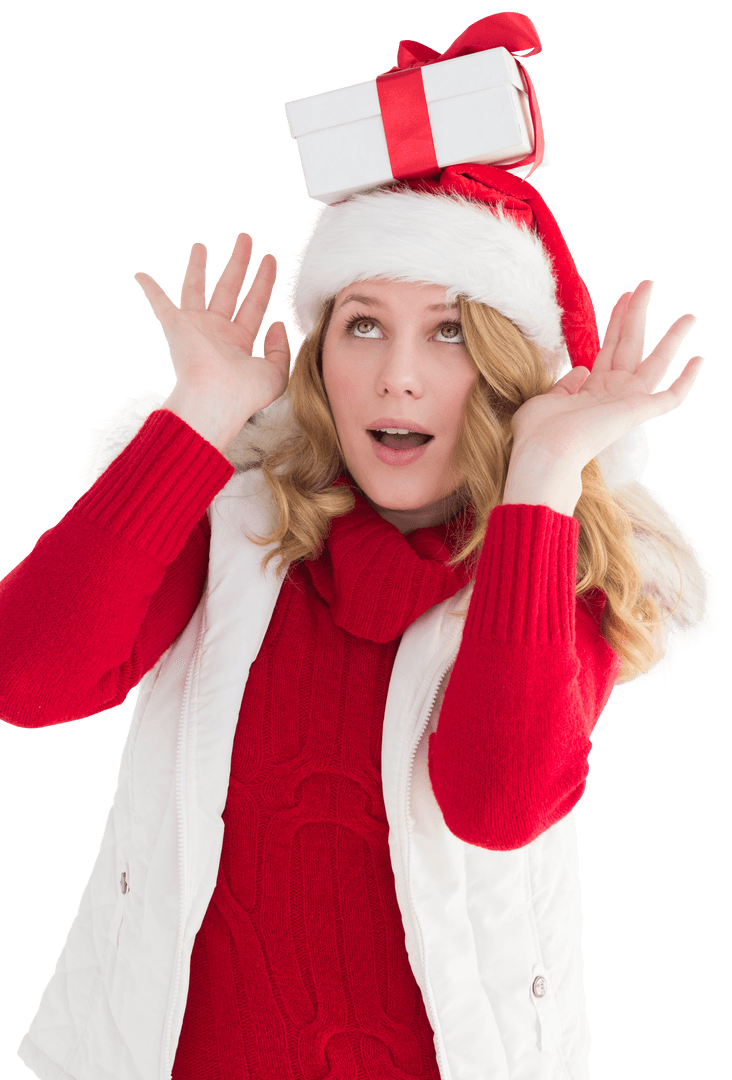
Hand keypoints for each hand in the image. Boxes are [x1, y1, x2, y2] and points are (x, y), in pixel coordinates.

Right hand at [133, 232, 290, 449]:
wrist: (213, 401)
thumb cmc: (244, 394)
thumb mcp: (277, 373)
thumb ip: (282, 349)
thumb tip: (276, 323)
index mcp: (240, 342)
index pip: (254, 304)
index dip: (263, 281)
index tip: (270, 259)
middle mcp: (216, 331)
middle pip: (229, 287)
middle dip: (238, 262)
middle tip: (245, 238)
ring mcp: (195, 328)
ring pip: (196, 288)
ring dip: (198, 266)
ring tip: (200, 245)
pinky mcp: (175, 326)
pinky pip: (159, 303)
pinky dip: (149, 289)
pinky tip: (140, 275)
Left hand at [510, 280, 704, 470]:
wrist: (545, 451)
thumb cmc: (537, 432)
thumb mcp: (546, 399)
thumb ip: (564, 384)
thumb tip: (580, 369)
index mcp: (591, 390)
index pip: (610, 348)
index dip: (617, 321)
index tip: (623, 296)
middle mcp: (613, 393)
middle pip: (631, 343)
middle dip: (638, 312)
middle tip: (646, 283)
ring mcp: (628, 401)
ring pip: (657, 362)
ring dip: (673, 337)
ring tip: (690, 315)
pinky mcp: (638, 411)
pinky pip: (670, 398)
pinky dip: (686, 381)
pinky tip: (699, 359)